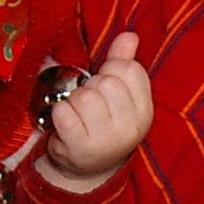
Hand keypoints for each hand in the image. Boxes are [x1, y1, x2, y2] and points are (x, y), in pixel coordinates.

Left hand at [38, 33, 151, 191]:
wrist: (87, 168)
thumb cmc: (104, 123)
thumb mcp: (120, 96)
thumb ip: (124, 62)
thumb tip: (130, 35)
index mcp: (144, 111)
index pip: (129, 70)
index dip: (111, 71)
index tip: (106, 88)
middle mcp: (130, 127)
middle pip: (105, 82)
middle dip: (90, 87)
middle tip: (89, 105)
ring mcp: (106, 140)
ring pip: (83, 96)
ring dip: (73, 101)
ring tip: (77, 115)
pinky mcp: (79, 147)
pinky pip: (63, 112)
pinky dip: (58, 112)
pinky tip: (64, 123)